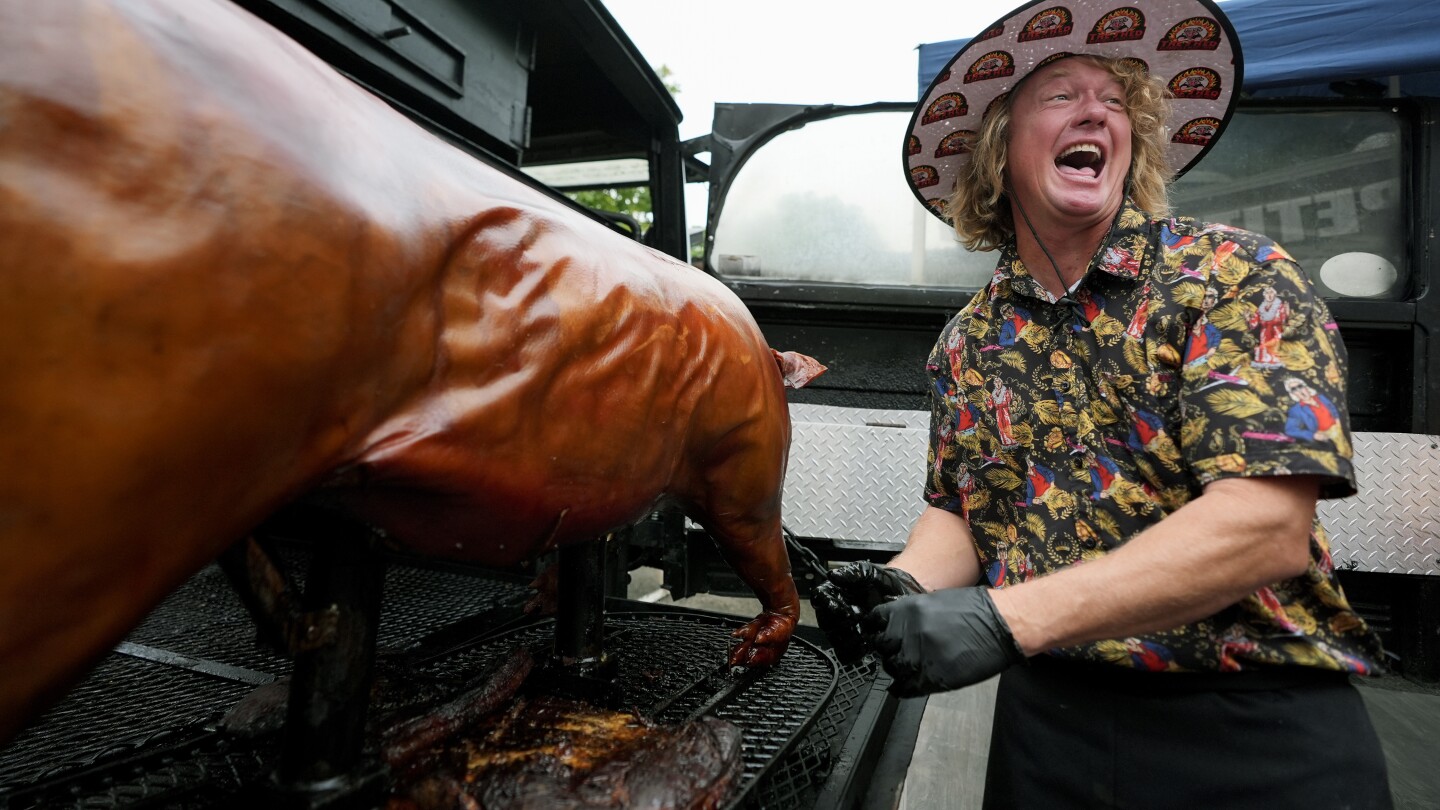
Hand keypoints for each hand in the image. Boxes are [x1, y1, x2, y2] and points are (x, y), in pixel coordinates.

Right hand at [812, 562, 924, 664]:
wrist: (902, 597)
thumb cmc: (882, 583)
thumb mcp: (869, 572)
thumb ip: (852, 572)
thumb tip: (832, 575)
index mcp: (834, 593)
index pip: (819, 598)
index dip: (827, 604)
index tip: (842, 608)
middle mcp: (835, 613)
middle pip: (825, 622)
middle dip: (840, 624)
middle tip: (857, 621)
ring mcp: (843, 630)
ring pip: (834, 639)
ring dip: (847, 639)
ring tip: (864, 635)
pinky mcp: (853, 645)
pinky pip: (845, 654)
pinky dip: (854, 652)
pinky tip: (866, 645)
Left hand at [863, 587, 1025, 696]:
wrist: (1002, 624)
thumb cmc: (975, 610)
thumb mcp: (936, 601)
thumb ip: (914, 614)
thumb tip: (899, 625)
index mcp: (908, 610)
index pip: (876, 620)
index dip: (877, 628)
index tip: (878, 633)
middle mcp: (909, 632)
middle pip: (882, 646)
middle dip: (887, 649)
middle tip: (894, 652)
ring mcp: (920, 656)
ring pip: (893, 668)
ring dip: (897, 669)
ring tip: (904, 669)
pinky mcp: (933, 677)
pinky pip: (907, 687)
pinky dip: (903, 688)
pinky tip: (904, 686)